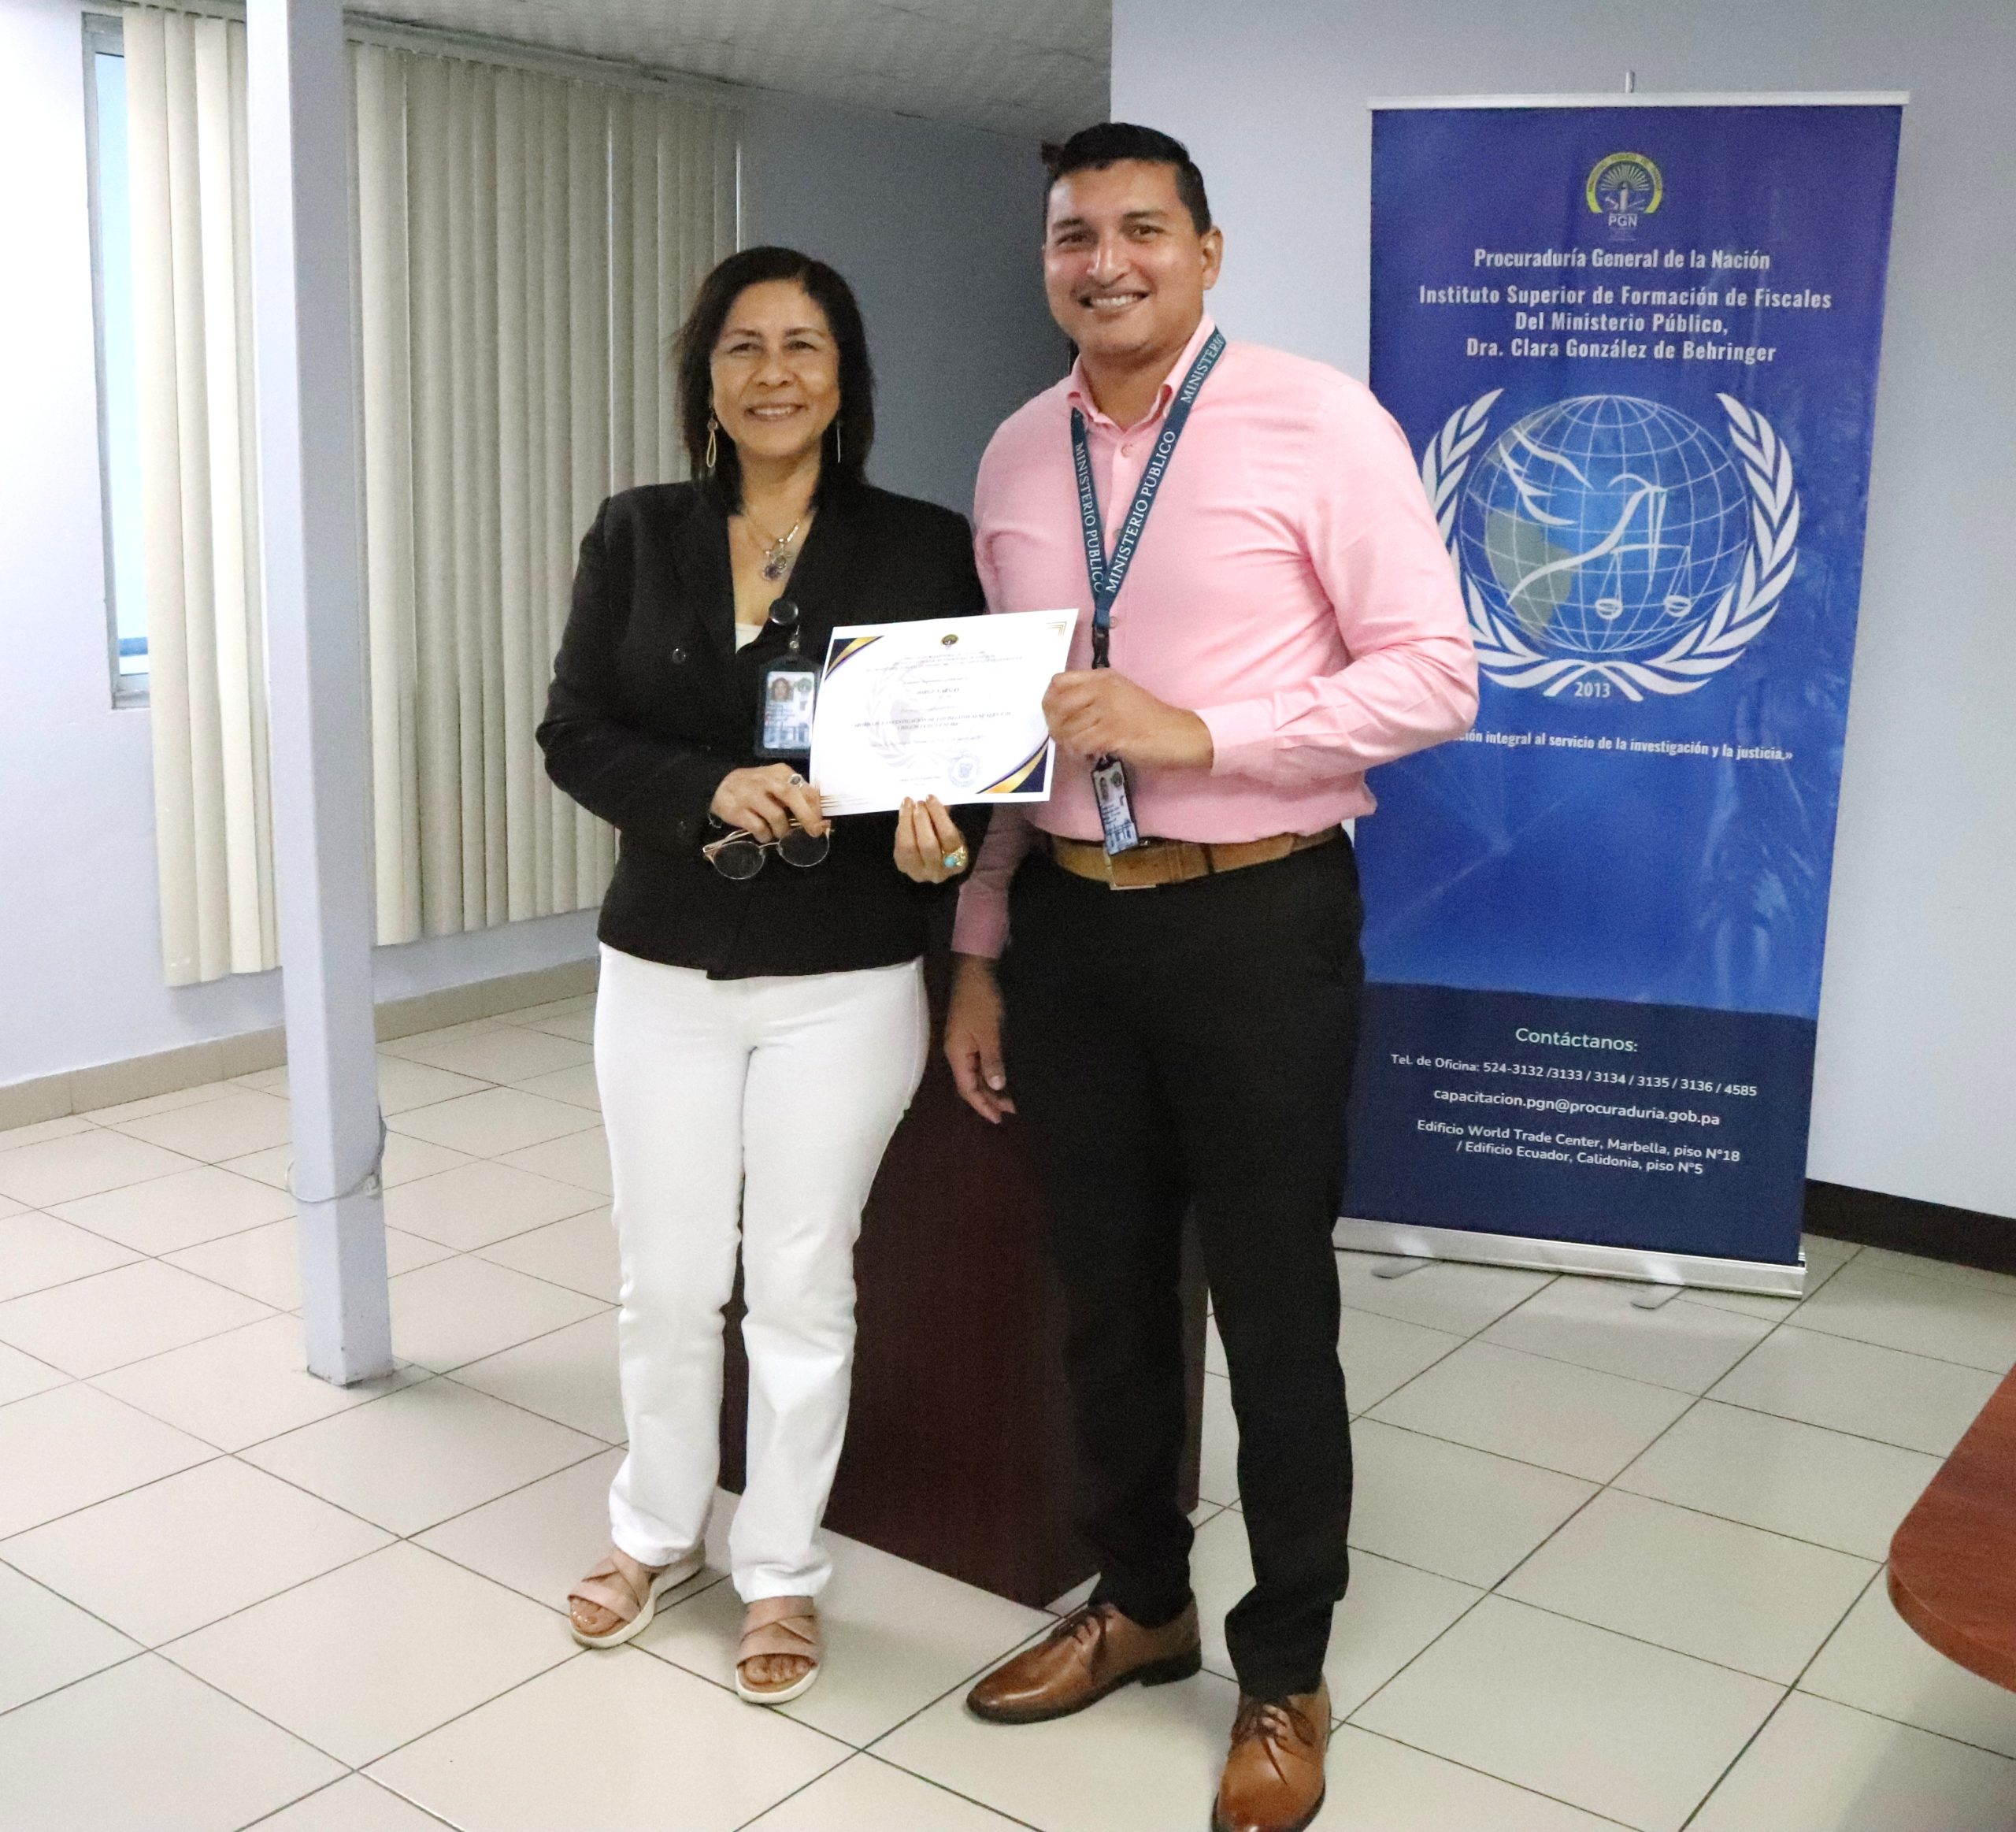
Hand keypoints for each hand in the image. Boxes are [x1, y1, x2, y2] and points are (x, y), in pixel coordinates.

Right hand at [709, 765, 827, 843]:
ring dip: (782, 830)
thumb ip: (798, 797)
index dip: (816, 808)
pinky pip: (759, 827)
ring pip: (776, 816)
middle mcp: (767, 780)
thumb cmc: (756, 789)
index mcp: (781, 772)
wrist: (718, 785)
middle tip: (813, 833)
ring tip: (779, 833)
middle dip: (806, 817)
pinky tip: (763, 834)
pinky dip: (765, 835)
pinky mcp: (738, 810)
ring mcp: (751, 794)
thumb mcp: (777, 785)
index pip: (805, 789)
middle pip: (792, 796)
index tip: (821, 823)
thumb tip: (822, 821)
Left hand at [893, 796, 969, 883]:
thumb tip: (934, 799)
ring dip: (907, 822)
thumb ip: (944, 817)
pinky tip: (903, 815)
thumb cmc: (945, 842)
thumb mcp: (951, 831)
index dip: (939, 816)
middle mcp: (939, 871)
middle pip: (928, 844)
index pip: (949, 837)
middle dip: (922, 820)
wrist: (931, 862)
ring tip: (908, 805)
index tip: (931, 798)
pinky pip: (899, 847)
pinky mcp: (904, 867)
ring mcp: (919, 872)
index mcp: (958, 862)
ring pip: (909, 847)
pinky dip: (901, 828)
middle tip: (919, 802)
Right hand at [945, 954, 1013, 1122]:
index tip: (1000, 1118)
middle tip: (1012, 1110)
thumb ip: (992, 1060)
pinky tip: (1003, 1077)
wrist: (975, 973)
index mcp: (958, 1054)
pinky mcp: (972, 1036)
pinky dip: (991, 1073)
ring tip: (1010, 1098)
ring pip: (975, 1074)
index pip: (968, 1089)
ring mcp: (964, 1044)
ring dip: (991, 1087)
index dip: (983, 1105)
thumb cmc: (981, 1002)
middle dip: (989, 1099)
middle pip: (970, 1084)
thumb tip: (996, 1086)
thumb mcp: (989, 1032)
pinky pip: (980, 1063)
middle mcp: (957, 1053)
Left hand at [1043, 670, 1213, 768]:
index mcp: (1103, 677)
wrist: (1177, 734)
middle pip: (1056, 706)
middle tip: (1065, 738)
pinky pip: (1080, 744)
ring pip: (1066, 728)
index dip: (1049, 701)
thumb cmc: (1149, 718)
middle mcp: (1102, 689)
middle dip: (1054, 726)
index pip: (1058, 682)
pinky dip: (1080, 753)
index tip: (1054, 716)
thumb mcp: (1119, 695)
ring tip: (1081, 748)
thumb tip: (1059, 711)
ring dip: (1068, 743)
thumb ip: (1092, 696)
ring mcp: (1107, 710)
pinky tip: (1089, 754)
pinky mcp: (1111, 733)